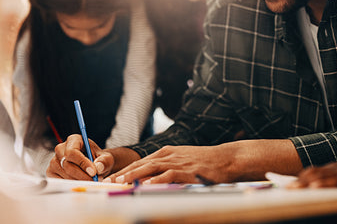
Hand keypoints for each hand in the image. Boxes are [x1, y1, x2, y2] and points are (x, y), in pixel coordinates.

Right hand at [46, 134, 113, 179]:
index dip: (82, 163)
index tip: (93, 172)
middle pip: (67, 165)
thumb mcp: (106, 158)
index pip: (72, 152)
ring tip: (91, 180)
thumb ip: (104, 161)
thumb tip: (98, 167)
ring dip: (78, 180)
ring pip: (64, 174)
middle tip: (94, 181)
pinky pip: (60, 181)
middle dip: (82, 175)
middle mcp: (61, 149)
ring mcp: (54, 161)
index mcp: (74, 140)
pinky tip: (80, 182)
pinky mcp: (51, 172)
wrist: (94, 166)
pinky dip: (71, 184)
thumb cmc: (99, 160)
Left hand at [103, 145, 237, 183]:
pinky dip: (157, 180)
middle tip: (110, 181)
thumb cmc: (205, 161)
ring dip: (135, 175)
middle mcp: (170, 154)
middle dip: (125, 172)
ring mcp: (179, 161)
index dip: (126, 169)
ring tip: (122, 182)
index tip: (112, 178)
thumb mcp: (183, 160)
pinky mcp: (188, 170)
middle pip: (142, 163)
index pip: (141, 160)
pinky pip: (169, 175)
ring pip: (152, 167)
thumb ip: (166, 167)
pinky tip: (147, 185)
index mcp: (167, 152)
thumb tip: (149, 179)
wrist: (226, 158)